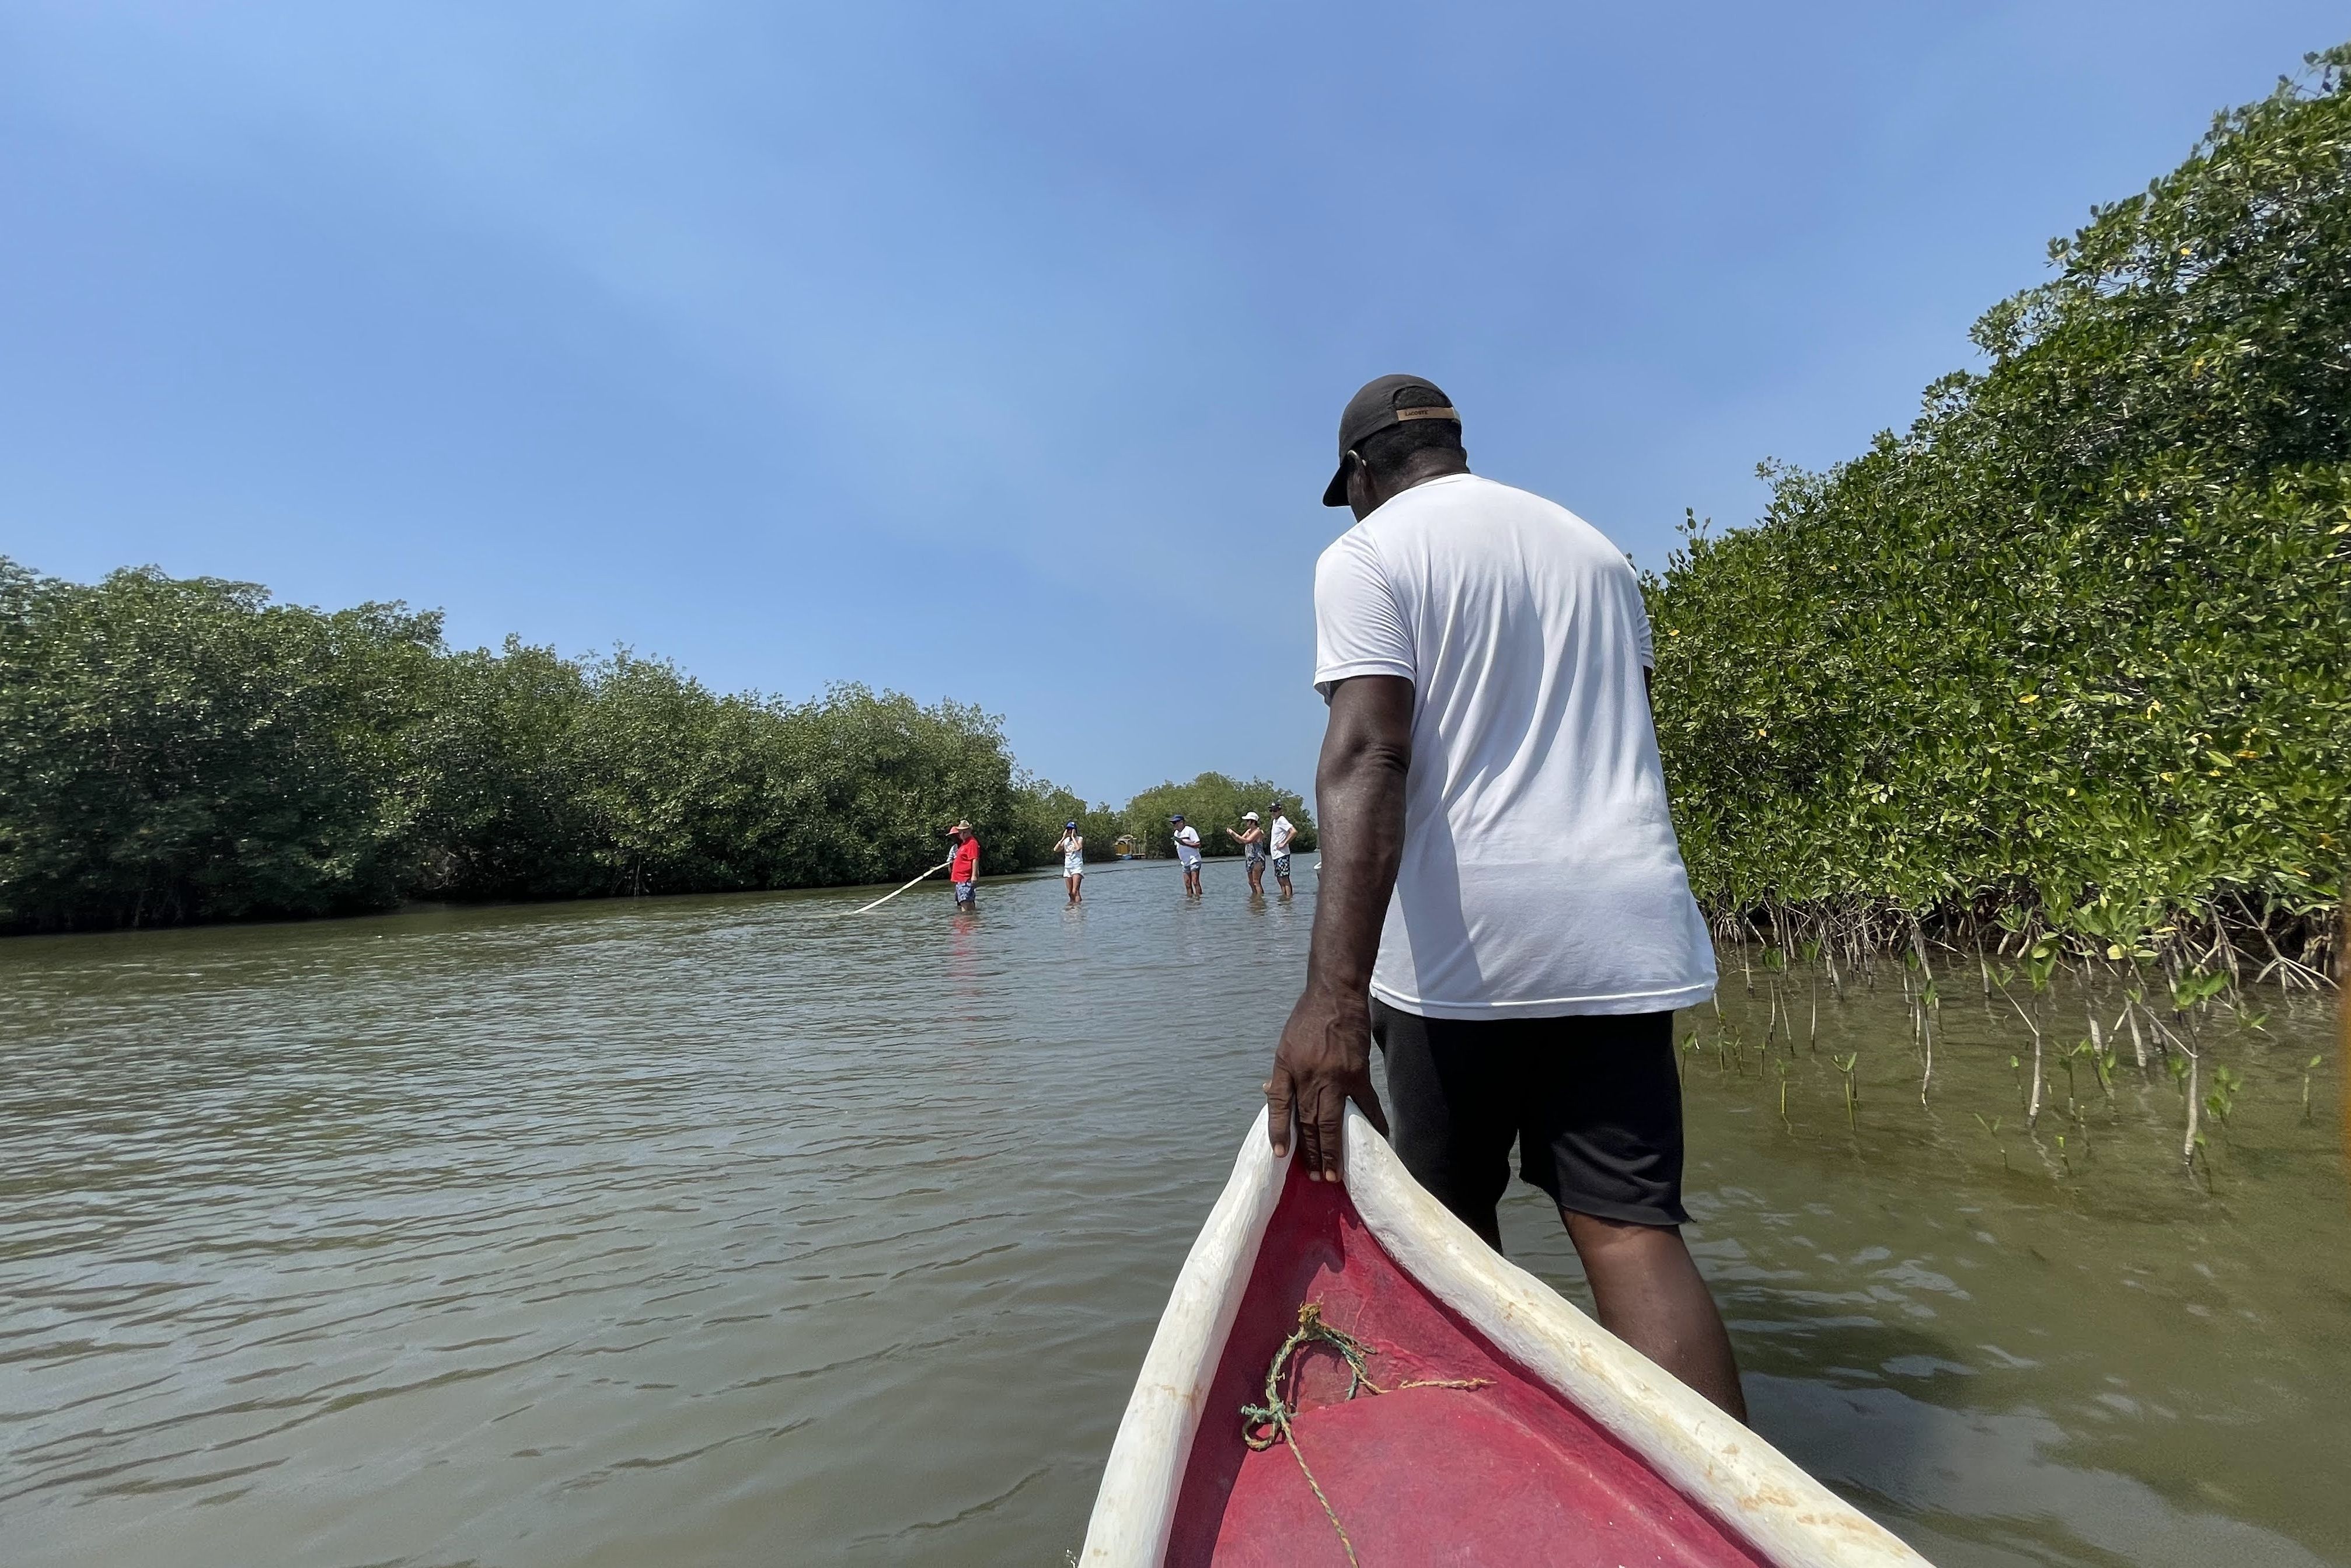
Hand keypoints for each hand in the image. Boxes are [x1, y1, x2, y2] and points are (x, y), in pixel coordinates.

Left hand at [1266, 982, 1389, 1182]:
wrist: (1335, 995)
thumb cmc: (1306, 1020)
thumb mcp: (1284, 1046)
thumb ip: (1281, 1075)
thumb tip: (1272, 1097)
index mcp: (1289, 1070)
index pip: (1282, 1108)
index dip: (1279, 1132)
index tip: (1280, 1155)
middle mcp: (1310, 1078)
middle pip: (1309, 1122)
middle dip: (1311, 1152)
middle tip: (1315, 1177)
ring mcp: (1336, 1078)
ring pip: (1333, 1121)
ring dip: (1333, 1150)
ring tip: (1334, 1173)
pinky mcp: (1358, 1074)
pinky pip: (1367, 1105)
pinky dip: (1373, 1123)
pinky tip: (1379, 1139)